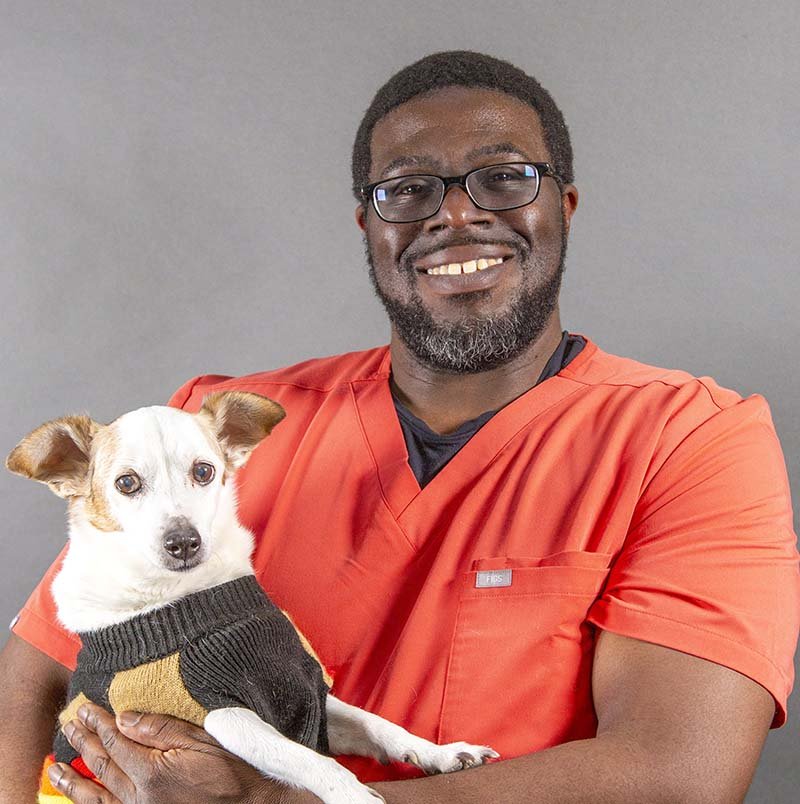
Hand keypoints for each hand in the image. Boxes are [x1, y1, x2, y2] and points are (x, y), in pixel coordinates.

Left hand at [48, 702, 307, 803]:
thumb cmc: (227, 770)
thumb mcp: (199, 740)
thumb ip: (160, 728)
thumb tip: (124, 717)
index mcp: (151, 771)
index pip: (116, 741)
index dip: (99, 722)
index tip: (85, 708)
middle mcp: (138, 796)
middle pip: (102, 765)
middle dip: (82, 742)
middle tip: (68, 724)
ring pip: (96, 796)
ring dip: (72, 780)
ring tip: (54, 768)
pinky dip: (90, 803)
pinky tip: (81, 797)